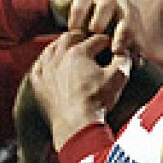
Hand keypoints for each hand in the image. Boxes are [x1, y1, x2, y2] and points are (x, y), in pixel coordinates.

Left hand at [27, 32, 130, 152]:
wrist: (76, 125)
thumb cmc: (97, 102)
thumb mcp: (119, 78)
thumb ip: (124, 59)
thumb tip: (124, 51)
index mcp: (79, 52)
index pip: (96, 39)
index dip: (107, 41)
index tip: (111, 46)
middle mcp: (59, 56)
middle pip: (70, 37)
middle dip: (82, 37)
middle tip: (89, 41)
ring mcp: (46, 69)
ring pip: (51, 48)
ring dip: (61, 46)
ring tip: (69, 48)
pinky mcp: (38, 83)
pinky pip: (38, 65)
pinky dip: (45, 61)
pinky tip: (50, 63)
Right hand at [48, 0, 135, 55]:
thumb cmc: (94, 22)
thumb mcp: (108, 35)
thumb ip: (122, 47)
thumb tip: (138, 63)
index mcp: (129, 12)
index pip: (137, 29)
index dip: (137, 44)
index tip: (133, 61)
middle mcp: (120, 0)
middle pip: (128, 15)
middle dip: (123, 34)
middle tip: (115, 50)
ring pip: (106, 6)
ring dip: (99, 23)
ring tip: (91, 35)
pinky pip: (82, 5)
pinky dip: (78, 20)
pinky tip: (74, 30)